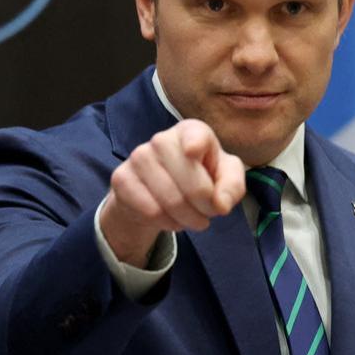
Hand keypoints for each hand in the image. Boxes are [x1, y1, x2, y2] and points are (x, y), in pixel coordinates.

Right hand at [100, 119, 245, 266]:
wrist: (157, 191)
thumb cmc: (199, 177)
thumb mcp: (225, 178)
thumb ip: (232, 186)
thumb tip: (220, 204)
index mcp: (191, 131)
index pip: (194, 135)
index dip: (195, 145)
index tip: (193, 153)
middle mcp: (162, 139)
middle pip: (193, 184)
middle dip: (206, 208)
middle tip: (208, 213)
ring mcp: (139, 157)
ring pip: (171, 201)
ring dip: (188, 219)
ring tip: (191, 217)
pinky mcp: (121, 178)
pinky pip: (150, 211)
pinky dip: (167, 223)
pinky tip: (170, 218)